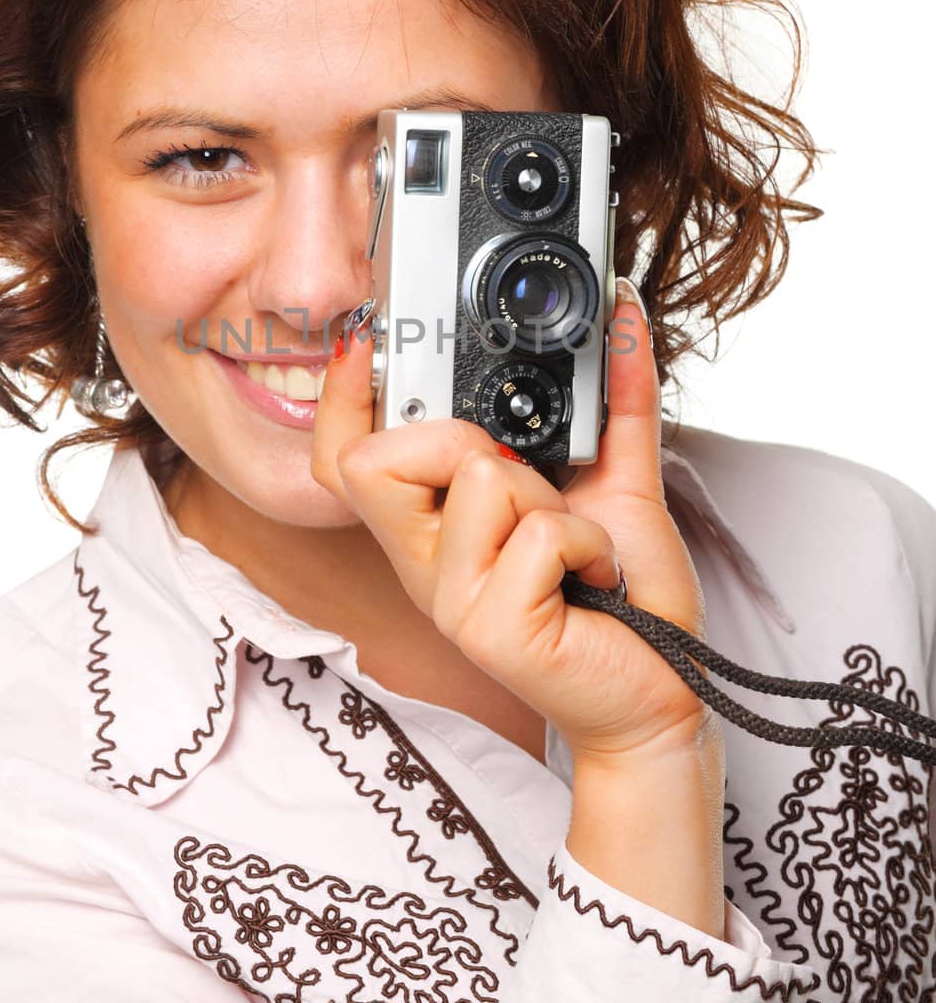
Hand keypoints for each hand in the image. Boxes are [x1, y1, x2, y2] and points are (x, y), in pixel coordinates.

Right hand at [309, 284, 710, 763]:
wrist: (664, 690)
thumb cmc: (628, 596)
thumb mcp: (613, 480)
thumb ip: (616, 397)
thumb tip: (624, 312)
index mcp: (437, 524)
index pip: (345, 460)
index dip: (336, 400)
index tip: (361, 339)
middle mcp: (427, 563)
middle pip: (381, 458)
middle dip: (465, 441)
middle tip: (532, 483)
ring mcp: (451, 599)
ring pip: (480, 478)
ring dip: (553, 501)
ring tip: (578, 546)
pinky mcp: (489, 628)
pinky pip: (537, 533)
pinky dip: (587, 542)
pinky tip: (597, 579)